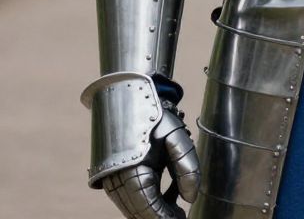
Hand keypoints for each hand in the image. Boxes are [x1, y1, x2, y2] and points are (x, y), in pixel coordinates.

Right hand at [102, 103, 200, 218]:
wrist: (130, 97)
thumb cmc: (153, 116)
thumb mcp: (176, 138)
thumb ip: (187, 168)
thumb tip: (191, 198)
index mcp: (131, 171)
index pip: (148, 209)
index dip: (166, 218)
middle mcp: (116, 180)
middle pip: (139, 213)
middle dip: (160, 217)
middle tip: (181, 217)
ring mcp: (112, 180)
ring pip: (134, 208)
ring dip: (154, 209)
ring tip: (177, 204)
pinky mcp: (113, 178)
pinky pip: (131, 197)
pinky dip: (148, 199)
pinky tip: (168, 192)